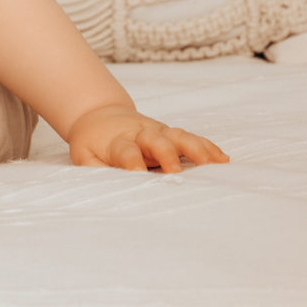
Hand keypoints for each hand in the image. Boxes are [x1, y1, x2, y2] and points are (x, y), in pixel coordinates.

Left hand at [65, 105, 227, 172]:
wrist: (101, 117)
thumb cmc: (92, 144)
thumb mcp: (83, 156)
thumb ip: (95, 171)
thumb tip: (106, 190)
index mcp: (117, 142)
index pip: (125, 151)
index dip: (132, 162)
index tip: (140, 174)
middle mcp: (140, 135)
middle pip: (156, 139)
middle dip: (167, 154)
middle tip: (175, 171)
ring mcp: (158, 132)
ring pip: (179, 136)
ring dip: (196, 148)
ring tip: (213, 163)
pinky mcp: (171, 134)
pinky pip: (192, 139)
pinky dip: (207, 148)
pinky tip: (222, 160)